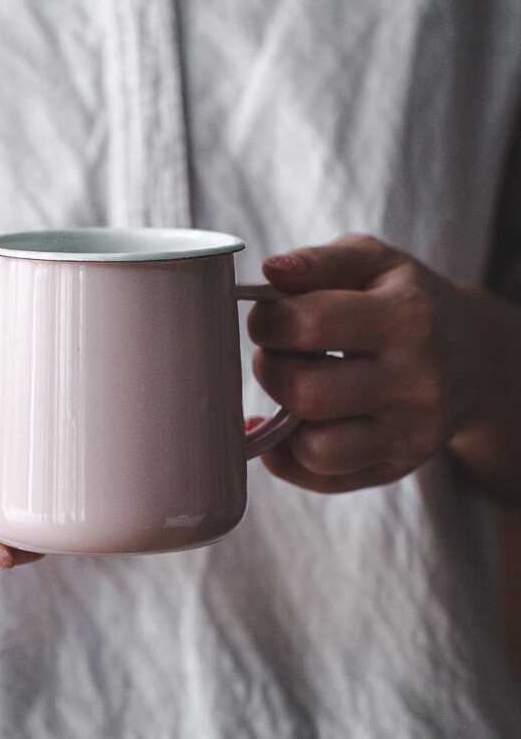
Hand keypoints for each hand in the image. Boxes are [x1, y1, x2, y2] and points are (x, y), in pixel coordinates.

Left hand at [247, 234, 481, 493]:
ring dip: (282, 418)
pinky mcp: (395, 467)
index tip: (268, 316)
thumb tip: (271, 271)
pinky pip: (322, 479)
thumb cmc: (406, 301)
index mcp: (407, 319)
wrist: (473, 357)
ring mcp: (409, 434)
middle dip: (270, 369)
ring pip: (315, 450)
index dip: (267, 320)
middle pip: (307, 393)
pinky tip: (285, 426)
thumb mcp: (373, 262)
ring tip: (293, 386)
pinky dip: (286, 456)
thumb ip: (319, 262)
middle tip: (277, 354)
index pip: (308, 324)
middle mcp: (415, 384)